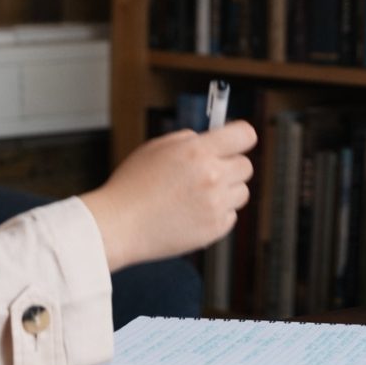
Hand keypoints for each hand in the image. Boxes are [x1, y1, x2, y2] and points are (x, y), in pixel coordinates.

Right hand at [78, 123, 255, 270]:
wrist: (119, 225)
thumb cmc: (132, 186)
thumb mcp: (155, 148)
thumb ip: (188, 140)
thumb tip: (209, 139)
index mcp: (197, 151)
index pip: (245, 135)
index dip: (242, 137)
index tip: (237, 142)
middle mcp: (212, 176)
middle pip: (246, 166)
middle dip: (230, 166)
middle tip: (209, 174)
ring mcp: (215, 204)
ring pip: (242, 192)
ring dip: (226, 192)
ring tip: (197, 196)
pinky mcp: (215, 229)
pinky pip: (231, 216)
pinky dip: (217, 214)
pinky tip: (193, 213)